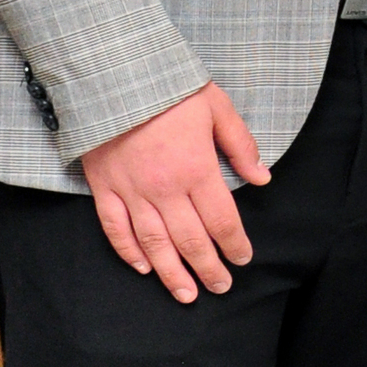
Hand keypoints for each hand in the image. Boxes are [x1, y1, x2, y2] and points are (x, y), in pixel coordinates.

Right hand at [80, 83, 269, 300]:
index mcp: (196, 169)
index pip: (222, 220)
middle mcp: (165, 188)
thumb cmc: (168, 86)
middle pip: (191, 240)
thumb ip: (240, 146)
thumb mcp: (216, 107)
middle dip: (208, 267)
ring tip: (187, 294)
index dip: (234, 244)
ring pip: (154, 244)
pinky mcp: (104, 186)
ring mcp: (131, 190)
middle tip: (220, 286)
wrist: (112, 72)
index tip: (242, 259)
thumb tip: (262, 178)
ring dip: (172, 273)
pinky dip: (129, 252)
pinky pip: (116, 228)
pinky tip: (144, 268)